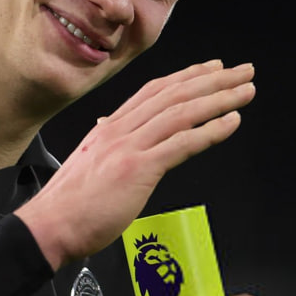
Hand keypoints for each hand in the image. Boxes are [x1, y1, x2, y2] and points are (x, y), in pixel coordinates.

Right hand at [16, 60, 254, 268]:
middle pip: (173, 94)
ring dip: (219, 99)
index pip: (154, 91)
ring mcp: (128, 147)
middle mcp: (119, 130)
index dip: (187, 76)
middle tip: (243, 71)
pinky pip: (182, 143)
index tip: (211, 69)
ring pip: (182, 113)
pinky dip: (211, 130)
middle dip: (212, 80)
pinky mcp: (138, 169)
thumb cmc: (68, 206)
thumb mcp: (86, 162)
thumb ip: (104, 143)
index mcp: (108, 128)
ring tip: (246, 91)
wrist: (49, 226)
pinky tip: (231, 122)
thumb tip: (109, 128)